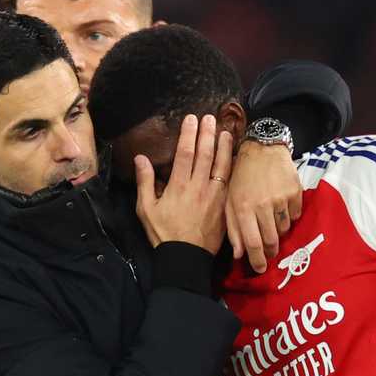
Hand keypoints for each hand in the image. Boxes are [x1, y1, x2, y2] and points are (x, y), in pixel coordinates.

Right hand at [135, 114, 233, 254]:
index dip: (188, 134)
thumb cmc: (163, 234)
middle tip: (210, 117)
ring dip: (224, 147)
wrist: (185, 257)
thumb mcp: (146, 210)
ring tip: (226, 131)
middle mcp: (198, 187)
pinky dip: (232, 167)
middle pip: (205, 155)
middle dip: (207, 134)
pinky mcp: (224, 206)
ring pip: (221, 166)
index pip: (185, 153)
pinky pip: (230, 182)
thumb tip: (141, 158)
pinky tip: (234, 157)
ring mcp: (214, 196)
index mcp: (178, 186)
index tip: (191, 119)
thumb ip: (145, 182)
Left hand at [226, 140, 301, 272]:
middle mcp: (263, 205)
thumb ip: (233, 228)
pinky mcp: (295, 192)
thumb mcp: (229, 200)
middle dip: (271, 251)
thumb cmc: (241, 177)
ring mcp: (281, 199)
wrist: (262, 148)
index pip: (253, 243)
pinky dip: (289, 216)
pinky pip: (295, 215)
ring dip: (278, 231)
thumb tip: (239, 254)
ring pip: (284, 229)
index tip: (260, 269)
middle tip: (269, 253)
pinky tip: (281, 206)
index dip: (257, 261)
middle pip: (272, 241)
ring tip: (272, 220)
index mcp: (243, 208)